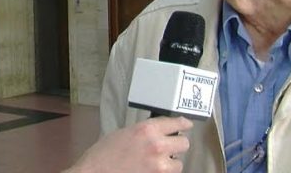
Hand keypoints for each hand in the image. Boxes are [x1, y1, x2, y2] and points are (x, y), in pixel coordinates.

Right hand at [64, 116, 192, 172]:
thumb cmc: (103, 154)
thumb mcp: (125, 133)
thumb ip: (145, 131)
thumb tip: (159, 132)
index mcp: (147, 129)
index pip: (176, 123)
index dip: (183, 124)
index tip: (186, 125)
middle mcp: (157, 145)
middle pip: (184, 143)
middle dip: (177, 145)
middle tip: (170, 146)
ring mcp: (158, 165)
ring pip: (179, 163)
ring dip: (171, 162)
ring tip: (157, 163)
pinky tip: (152, 171)